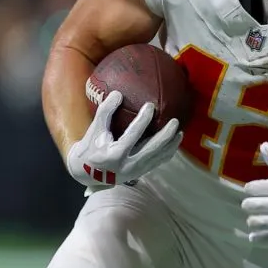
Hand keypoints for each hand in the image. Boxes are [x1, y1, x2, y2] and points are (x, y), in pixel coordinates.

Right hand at [66, 90, 181, 188]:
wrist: (88, 173)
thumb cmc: (91, 147)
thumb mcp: (94, 129)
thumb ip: (105, 111)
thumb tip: (118, 93)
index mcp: (114, 154)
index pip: (132, 135)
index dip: (143, 120)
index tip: (150, 105)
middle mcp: (127, 165)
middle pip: (152, 150)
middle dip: (165, 136)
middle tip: (175, 121)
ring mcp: (135, 171)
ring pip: (158, 158)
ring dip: (171, 145)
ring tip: (180, 132)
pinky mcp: (140, 173)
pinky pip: (158, 163)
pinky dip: (168, 152)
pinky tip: (174, 142)